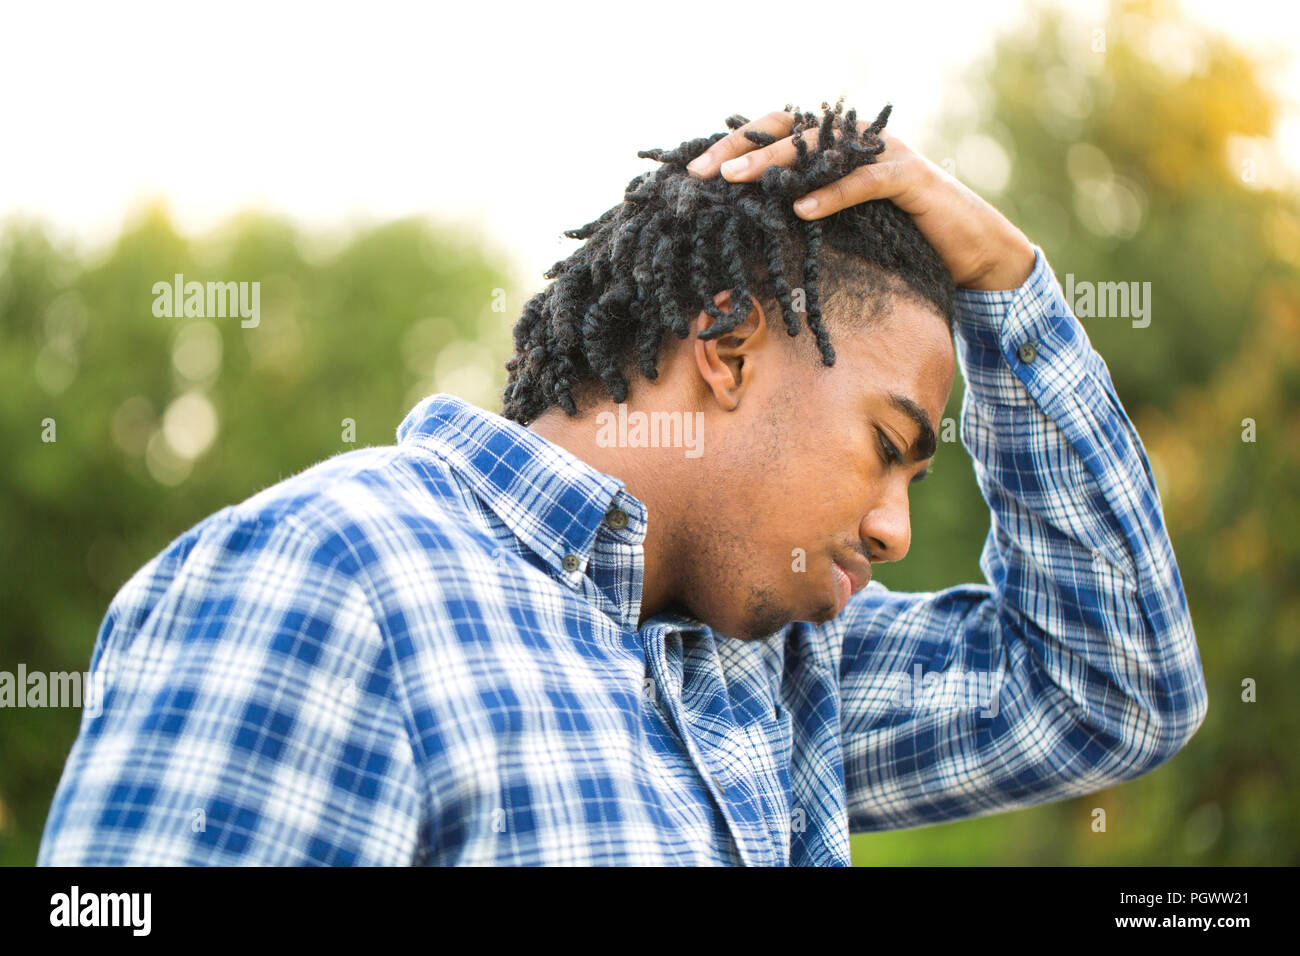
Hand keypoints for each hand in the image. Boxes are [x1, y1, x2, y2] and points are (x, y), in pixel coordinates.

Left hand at [686, 110, 1036, 291]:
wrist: (969, 247)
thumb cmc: (899, 238)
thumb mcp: (841, 225)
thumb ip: (802, 212)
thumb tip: (748, 229)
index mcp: (833, 147)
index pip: (775, 132)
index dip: (735, 145)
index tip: (694, 172)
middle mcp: (854, 139)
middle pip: (789, 131)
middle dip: (743, 150)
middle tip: (705, 173)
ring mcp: (882, 153)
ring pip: (820, 150)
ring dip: (776, 164)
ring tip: (738, 181)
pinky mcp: (909, 179)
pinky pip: (864, 182)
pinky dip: (832, 195)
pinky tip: (800, 209)